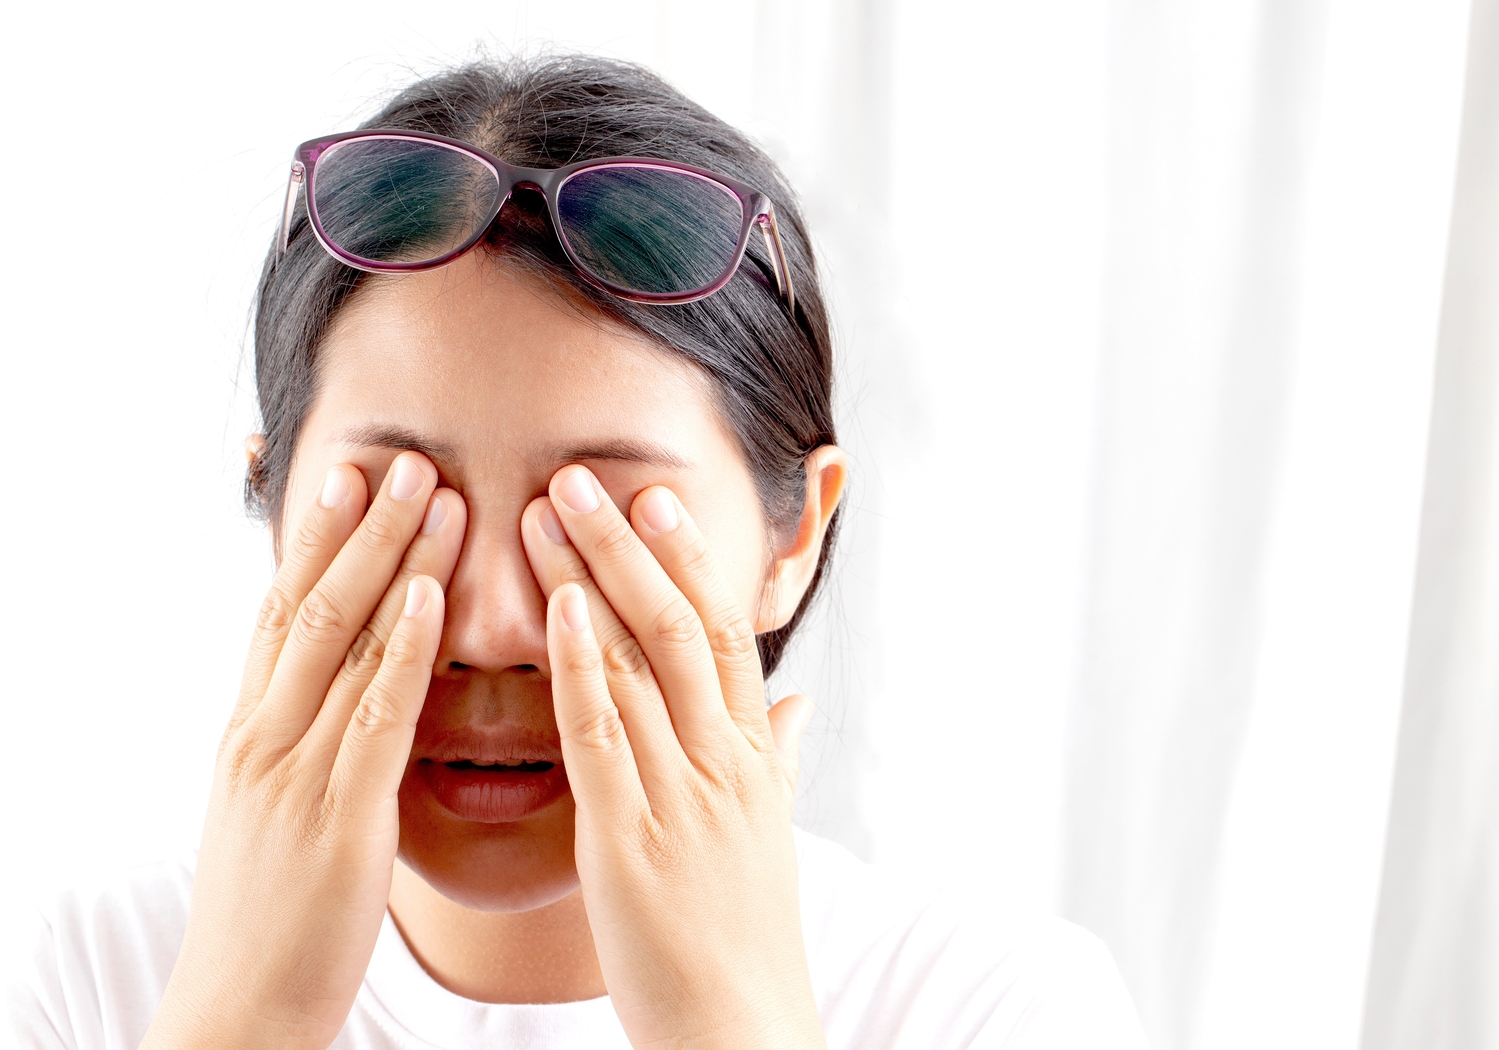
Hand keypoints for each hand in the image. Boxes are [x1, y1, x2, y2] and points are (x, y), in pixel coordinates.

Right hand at [141, 453, 464, 1049]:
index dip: (315, 539)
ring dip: (392, 560)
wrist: (238, 1007)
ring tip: (433, 492)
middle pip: (310, 605)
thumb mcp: (276, 808)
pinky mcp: (336, 814)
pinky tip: (430, 596)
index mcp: (251, 732)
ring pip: (344, 640)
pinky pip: (374, 714)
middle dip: (360, 527)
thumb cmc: (274, 912)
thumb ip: (308, 744)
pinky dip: (401, 647)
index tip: (348, 475)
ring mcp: (294, 770)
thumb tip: (350, 691)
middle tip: (402, 457)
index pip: (280, 613)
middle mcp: (264, 735)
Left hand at [521, 466, 824, 1049]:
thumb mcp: (771, 834)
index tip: (653, 497)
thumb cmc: (746, 935)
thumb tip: (796, 704)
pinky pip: (607, 736)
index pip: (723, 634)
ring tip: (545, 513)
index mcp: (753, 758)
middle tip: (583, 477)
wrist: (742, 1030)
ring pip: (640, 663)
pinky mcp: (634, 840)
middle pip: (680, 627)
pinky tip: (555, 612)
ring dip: (591, 579)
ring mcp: (683, 795)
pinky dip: (582, 667)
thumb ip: (779, 758)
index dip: (688, 560)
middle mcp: (726, 761)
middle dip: (630, 546)